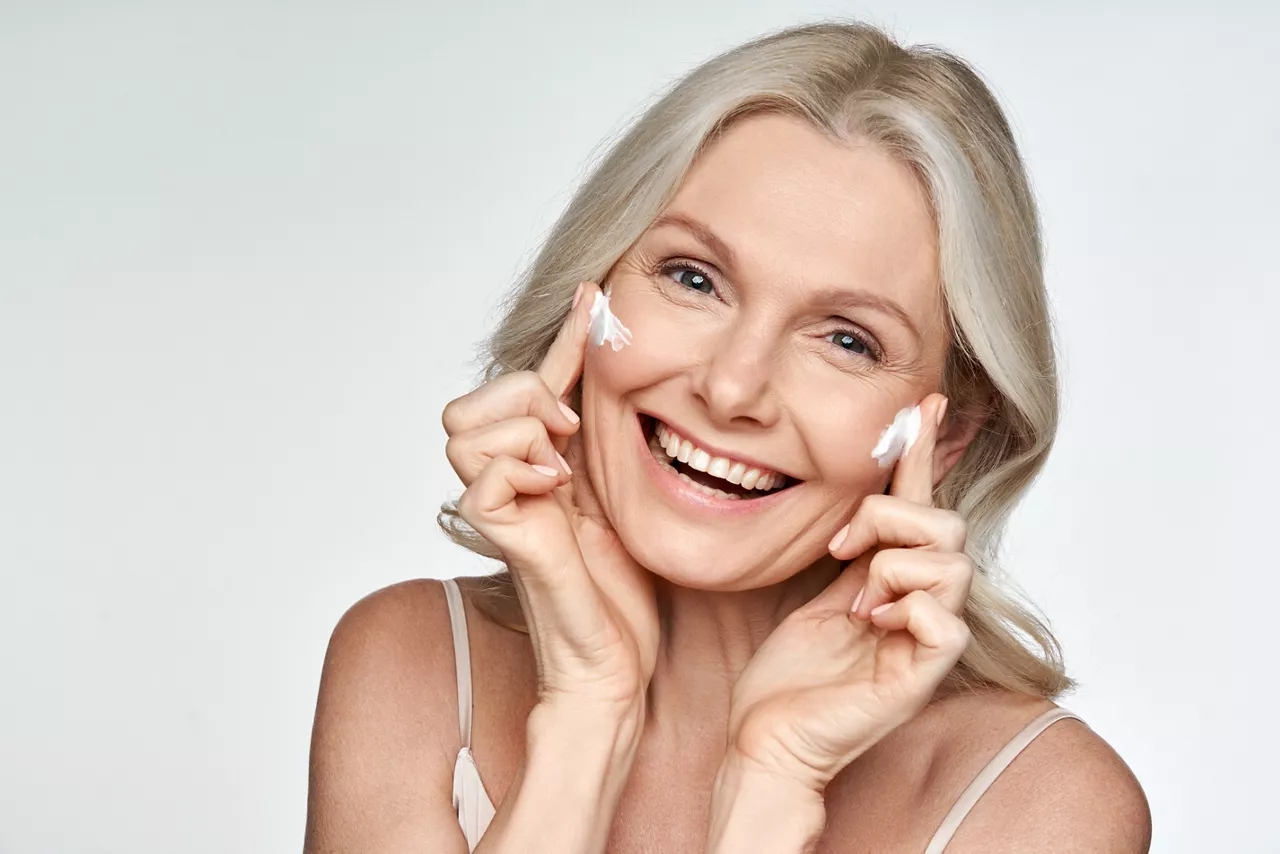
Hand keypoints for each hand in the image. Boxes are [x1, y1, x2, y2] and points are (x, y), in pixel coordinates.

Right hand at [443, 281, 658, 714]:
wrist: (613, 660)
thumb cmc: (617, 589)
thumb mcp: (617, 490)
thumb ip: (602, 438)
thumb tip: (615, 374)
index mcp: (535, 464)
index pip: (531, 382)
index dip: (563, 336)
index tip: (595, 295)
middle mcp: (505, 480)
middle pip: (470, 401)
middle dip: (525, 394)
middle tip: (572, 431)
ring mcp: (497, 507)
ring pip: (468, 426)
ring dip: (524, 431)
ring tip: (563, 468)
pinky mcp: (501, 537)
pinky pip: (481, 475)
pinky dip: (519, 468)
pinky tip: (555, 489)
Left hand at [724, 393, 972, 793]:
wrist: (766, 736)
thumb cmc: (789, 675)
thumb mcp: (818, 591)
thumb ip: (851, 552)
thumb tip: (857, 503)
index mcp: (899, 584)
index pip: (922, 506)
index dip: (923, 452)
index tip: (927, 399)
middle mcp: (923, 608)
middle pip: (948, 525)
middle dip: (890, 519)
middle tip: (841, 550)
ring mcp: (926, 643)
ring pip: (950, 563)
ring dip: (891, 567)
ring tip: (855, 600)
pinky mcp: (920, 677)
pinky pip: (944, 620)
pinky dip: (903, 609)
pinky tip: (867, 624)